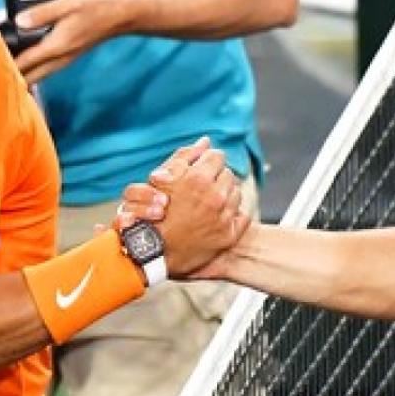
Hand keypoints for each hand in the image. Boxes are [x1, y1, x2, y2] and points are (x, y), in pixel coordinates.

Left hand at [13, 0, 130, 83]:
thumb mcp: (66, 4)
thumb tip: (19, 21)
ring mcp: (64, 60)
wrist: (118, 16)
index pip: (25, 62)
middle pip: (30, 78)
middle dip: (12, 78)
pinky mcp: (67, 57)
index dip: (7, 66)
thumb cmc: (94, 8)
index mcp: (55, 47)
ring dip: (22, 76)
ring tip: (3, 72)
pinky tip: (24, 65)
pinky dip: (32, 71)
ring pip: (38, 77)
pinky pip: (45, 70)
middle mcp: (59, 59)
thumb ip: (41, 13)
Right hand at [119, 138, 249, 278]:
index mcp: (198, 179)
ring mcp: (224, 217)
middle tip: (200, 190)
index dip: (206, 162)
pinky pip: (241, 215)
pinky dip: (232, 215)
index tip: (198, 171)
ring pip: (236, 193)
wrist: (153, 254)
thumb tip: (206, 141)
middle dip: (215, 178)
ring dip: (224, 196)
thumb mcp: (160, 179)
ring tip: (205, 205)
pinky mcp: (229, 235)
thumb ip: (184, 156)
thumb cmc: (152, 215)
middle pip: (228, 174)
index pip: (216, 156)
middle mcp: (215, 197)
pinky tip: (215, 219)